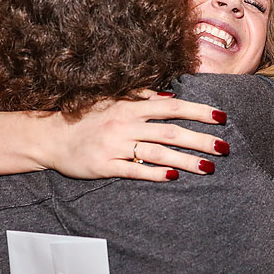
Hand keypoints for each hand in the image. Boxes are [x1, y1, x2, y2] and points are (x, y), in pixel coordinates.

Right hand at [45, 91, 228, 180]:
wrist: (48, 136)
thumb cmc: (84, 118)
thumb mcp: (111, 101)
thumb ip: (140, 98)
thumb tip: (169, 96)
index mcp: (129, 107)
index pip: (172, 107)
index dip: (198, 112)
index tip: (221, 117)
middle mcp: (125, 124)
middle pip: (171, 131)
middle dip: (201, 140)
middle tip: (225, 148)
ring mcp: (115, 146)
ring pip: (158, 153)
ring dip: (186, 160)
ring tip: (209, 168)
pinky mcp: (105, 166)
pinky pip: (134, 170)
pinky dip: (155, 173)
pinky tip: (174, 177)